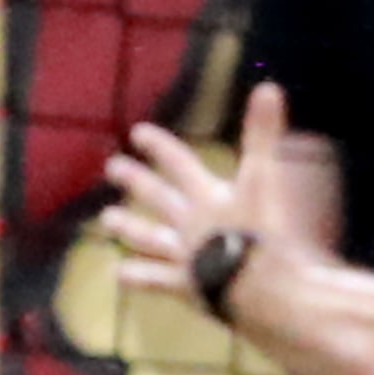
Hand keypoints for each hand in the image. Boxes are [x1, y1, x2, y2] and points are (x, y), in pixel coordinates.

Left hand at [100, 79, 295, 296]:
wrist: (255, 287)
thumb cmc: (264, 233)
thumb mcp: (265, 180)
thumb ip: (264, 136)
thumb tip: (267, 87)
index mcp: (208, 197)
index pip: (179, 163)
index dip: (159, 146)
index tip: (137, 133)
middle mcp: (189, 224)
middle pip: (156, 197)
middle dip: (135, 180)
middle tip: (111, 167)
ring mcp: (183, 256)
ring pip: (149, 237)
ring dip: (128, 226)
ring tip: (106, 219)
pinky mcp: (184, 287)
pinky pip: (154, 280)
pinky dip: (137, 276)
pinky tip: (117, 275)